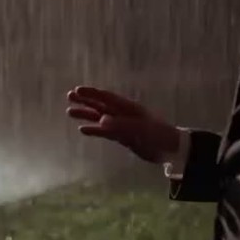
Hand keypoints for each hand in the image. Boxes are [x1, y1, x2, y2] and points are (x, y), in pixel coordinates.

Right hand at [66, 85, 180, 163]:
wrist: (170, 149)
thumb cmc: (158, 135)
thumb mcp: (140, 129)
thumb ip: (120, 125)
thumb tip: (101, 120)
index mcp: (127, 107)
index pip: (106, 97)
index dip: (92, 93)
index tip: (77, 90)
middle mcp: (122, 114)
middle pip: (100, 105)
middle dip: (85, 100)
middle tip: (69, 96)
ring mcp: (122, 125)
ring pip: (100, 117)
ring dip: (86, 115)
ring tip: (70, 112)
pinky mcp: (123, 136)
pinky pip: (104, 132)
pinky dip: (93, 130)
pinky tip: (83, 130)